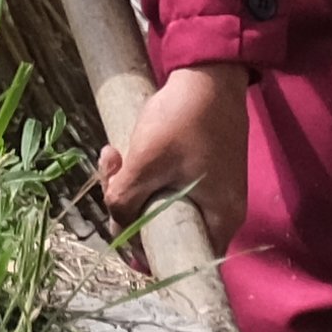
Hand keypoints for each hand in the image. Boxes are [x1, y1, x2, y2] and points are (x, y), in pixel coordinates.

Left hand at [91, 63, 247, 245]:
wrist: (209, 71)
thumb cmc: (185, 119)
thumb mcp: (146, 163)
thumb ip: (124, 202)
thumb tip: (116, 224)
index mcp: (218, 222)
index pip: (178, 260)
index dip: (142, 250)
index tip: (118, 224)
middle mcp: (221, 214)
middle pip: (165, 230)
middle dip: (128, 206)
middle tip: (110, 174)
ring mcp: (214, 191)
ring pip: (161, 204)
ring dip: (131, 184)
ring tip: (113, 153)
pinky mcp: (204, 171)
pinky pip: (168, 185)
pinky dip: (145, 172)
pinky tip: (125, 150)